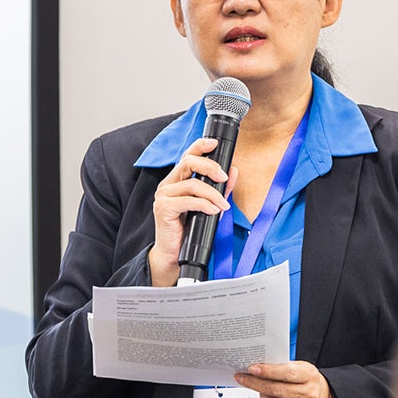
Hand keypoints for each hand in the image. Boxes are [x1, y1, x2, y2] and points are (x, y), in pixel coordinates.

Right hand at [149, 137, 236, 287]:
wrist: (174, 254)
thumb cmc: (189, 230)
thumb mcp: (209, 205)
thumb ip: (220, 189)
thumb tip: (234, 171)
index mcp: (177, 180)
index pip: (187, 155)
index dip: (200, 145)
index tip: (215, 143)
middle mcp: (168, 184)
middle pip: (188, 162)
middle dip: (210, 167)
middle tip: (224, 178)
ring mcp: (163, 196)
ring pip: (192, 183)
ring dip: (212, 193)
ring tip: (222, 204)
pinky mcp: (163, 208)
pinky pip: (188, 200)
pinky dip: (204, 204)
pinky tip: (213, 211)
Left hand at [234, 361, 339, 397]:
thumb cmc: (306, 382)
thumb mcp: (300, 368)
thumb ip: (282, 366)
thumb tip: (257, 368)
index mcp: (310, 376)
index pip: (286, 373)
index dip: (267, 371)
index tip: (252, 369)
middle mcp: (309, 394)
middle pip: (275, 390)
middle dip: (255, 383)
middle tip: (243, 378)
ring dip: (261, 397)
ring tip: (259, 390)